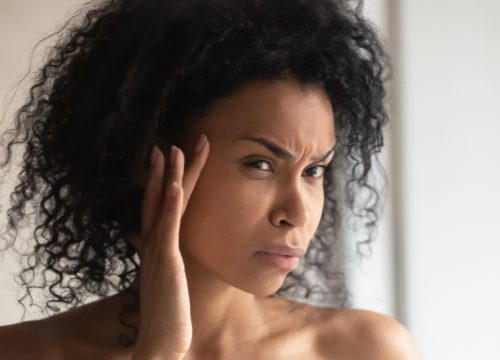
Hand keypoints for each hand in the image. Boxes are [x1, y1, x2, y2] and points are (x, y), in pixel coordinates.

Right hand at [131, 134, 209, 359]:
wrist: (160, 343)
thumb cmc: (167, 315)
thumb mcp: (166, 281)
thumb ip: (162, 261)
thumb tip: (158, 249)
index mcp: (156, 247)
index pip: (159, 206)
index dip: (164, 181)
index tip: (170, 158)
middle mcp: (153, 244)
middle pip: (160, 198)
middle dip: (167, 169)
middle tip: (173, 141)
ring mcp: (159, 251)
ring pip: (164, 205)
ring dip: (169, 176)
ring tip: (174, 148)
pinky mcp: (167, 262)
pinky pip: (169, 227)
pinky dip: (172, 203)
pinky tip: (176, 183)